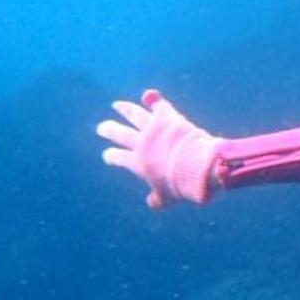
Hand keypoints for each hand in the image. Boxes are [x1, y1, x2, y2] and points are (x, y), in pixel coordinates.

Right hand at [97, 90, 220, 208]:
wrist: (197, 167)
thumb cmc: (181, 185)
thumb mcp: (167, 197)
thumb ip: (158, 199)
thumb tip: (152, 204)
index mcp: (137, 163)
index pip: (118, 158)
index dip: (111, 157)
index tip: (108, 155)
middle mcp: (141, 143)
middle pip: (119, 134)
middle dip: (109, 130)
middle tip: (102, 128)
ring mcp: (153, 129)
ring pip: (134, 115)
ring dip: (124, 109)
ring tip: (117, 105)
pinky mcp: (168, 118)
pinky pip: (158, 105)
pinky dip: (153, 99)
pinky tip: (149, 95)